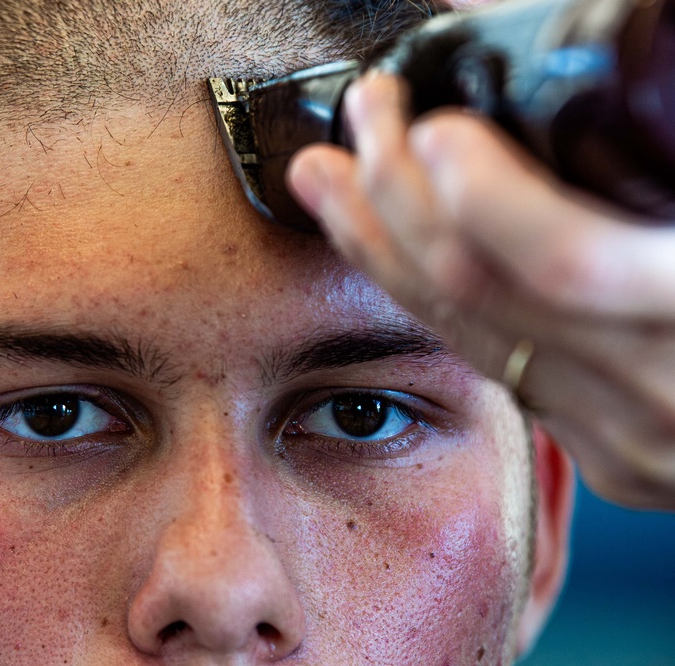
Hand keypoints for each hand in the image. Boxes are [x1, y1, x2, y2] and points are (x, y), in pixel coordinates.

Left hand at [287, 73, 674, 509]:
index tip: (429, 127)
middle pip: (484, 295)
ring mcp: (633, 439)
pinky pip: (492, 368)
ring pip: (467, 338)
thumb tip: (629, 22)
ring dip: (381, 250)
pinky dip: (427, 302)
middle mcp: (670, 391)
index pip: (568, 261)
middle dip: (396, 195)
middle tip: (359, 115)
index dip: (484, 194)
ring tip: (326, 178)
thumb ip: (670, 131)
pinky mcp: (607, 456)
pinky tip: (385, 249)